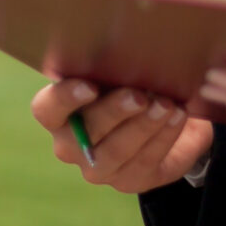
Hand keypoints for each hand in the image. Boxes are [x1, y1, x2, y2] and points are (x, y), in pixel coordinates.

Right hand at [30, 78, 213, 193]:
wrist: (158, 120)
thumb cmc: (125, 86)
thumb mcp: (116, 74)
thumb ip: (113, 65)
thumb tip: (131, 44)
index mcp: (57, 113)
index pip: (47, 109)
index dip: (65, 98)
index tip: (90, 86)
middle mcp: (70, 145)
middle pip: (86, 131)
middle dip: (115, 112)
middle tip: (139, 95)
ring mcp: (98, 168)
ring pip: (117, 152)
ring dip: (144, 126)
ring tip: (167, 105)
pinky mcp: (128, 181)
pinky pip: (145, 161)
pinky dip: (164, 137)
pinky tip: (178, 117)